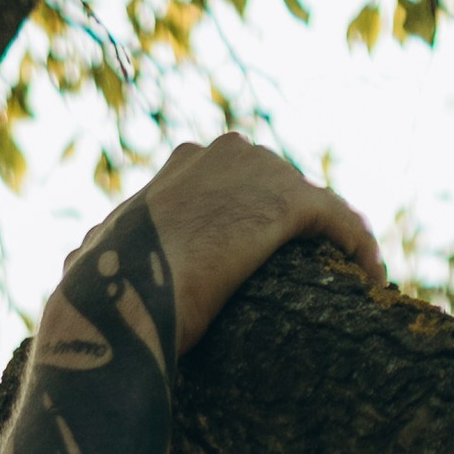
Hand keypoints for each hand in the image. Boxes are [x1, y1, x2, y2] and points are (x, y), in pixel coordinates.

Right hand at [78, 133, 381, 355]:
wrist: (119, 300)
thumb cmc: (100, 296)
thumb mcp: (94, 263)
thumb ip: (104, 256)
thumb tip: (77, 271)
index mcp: (182, 165)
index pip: (237, 181)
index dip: (256, 219)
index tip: (266, 260)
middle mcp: (223, 153)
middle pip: (280, 186)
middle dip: (298, 226)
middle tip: (314, 273)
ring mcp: (259, 173)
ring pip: (314, 205)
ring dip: (336, 240)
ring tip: (351, 281)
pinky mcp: (288, 203)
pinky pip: (340, 222)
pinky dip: (360, 248)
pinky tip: (375, 280)